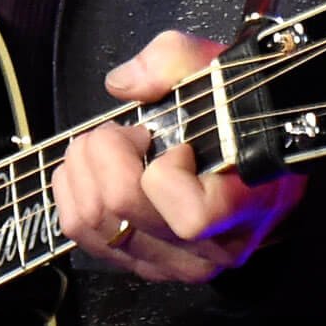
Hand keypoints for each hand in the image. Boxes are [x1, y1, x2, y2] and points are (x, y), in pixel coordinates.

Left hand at [53, 30, 301, 282]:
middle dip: (104, 151)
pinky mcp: (138, 264)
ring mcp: (169, 265)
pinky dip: (73, 191)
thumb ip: (176, 61)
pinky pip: (78, 233)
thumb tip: (123, 85)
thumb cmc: (240, 122)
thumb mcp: (221, 73)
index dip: (167, 171)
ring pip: (90, 223)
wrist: (253, 165)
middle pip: (119, 208)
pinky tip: (94, 169)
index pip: (191, 216)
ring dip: (83, 170)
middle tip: (126, 133)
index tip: (177, 144)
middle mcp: (206, 252)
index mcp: (241, 211)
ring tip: (109, 148)